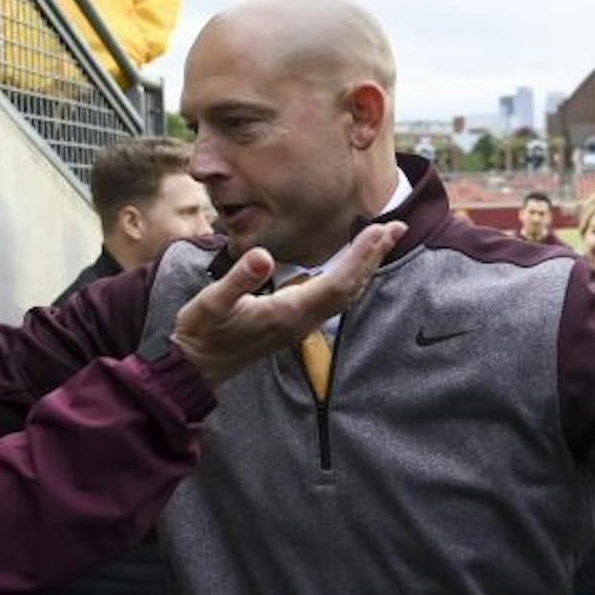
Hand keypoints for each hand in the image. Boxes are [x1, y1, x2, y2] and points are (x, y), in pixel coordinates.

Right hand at [168, 222, 406, 388]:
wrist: (198, 366)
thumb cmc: (202, 333)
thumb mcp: (212, 302)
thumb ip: (238, 279)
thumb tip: (262, 256)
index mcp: (288, 313)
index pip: (337, 282)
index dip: (360, 256)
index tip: (379, 230)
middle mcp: (301, 321)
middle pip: (350, 288)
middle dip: (373, 257)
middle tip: (396, 227)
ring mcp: (300, 325)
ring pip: (344, 295)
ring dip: (365, 267)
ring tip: (381, 241)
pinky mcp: (294, 324)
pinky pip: (333, 300)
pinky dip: (349, 278)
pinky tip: (350, 267)